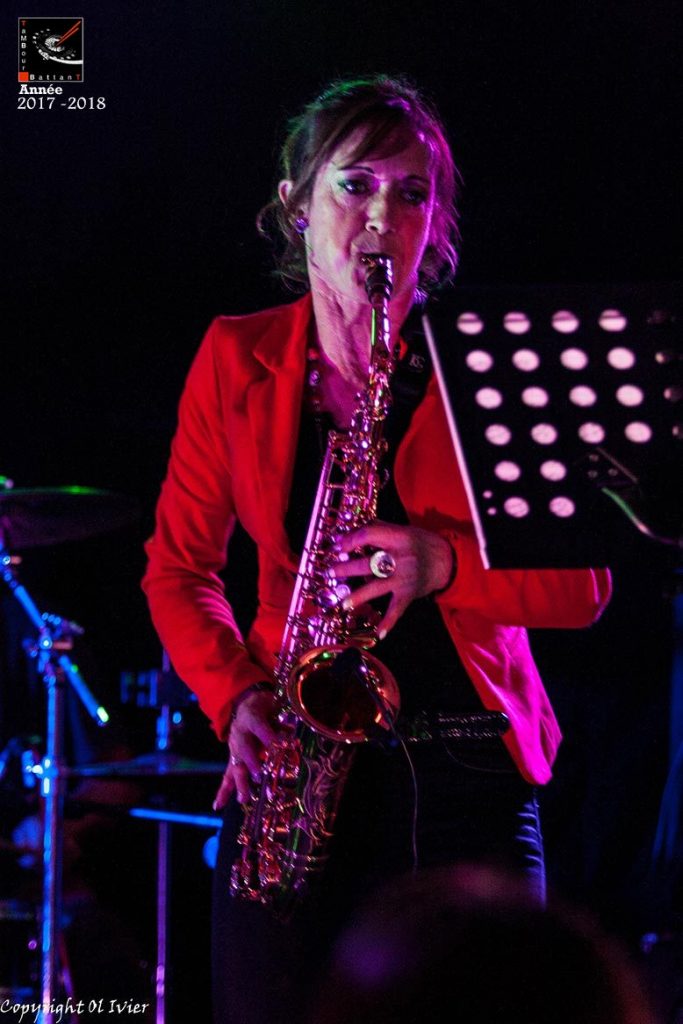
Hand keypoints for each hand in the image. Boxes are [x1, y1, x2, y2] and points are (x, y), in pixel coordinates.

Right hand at [213, 687, 276, 809]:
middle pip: (244, 749)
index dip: (269, 736)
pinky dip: (223, 791)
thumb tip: (290, 735)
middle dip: (251, 764)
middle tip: (258, 776)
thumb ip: (281, 724)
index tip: (281, 745)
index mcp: (250, 717)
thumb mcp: (272, 708)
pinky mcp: (232, 758)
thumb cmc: (262, 707)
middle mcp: (239, 733)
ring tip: (243, 799)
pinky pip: (227, 775)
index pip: (260, 727)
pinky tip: (218, 805)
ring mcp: (234, 747)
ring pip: (236, 765)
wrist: (243, 704)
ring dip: (240, 783)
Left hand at [331, 521, 454, 637]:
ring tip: (343, 602)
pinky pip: (397, 610)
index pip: (369, 535)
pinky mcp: (408, 594)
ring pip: (377, 587)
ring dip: (358, 595)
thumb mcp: (403, 529)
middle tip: (331, 572)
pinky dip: (389, 622)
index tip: (338, 545)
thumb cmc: (421, 543)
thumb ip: (379, 529)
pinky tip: (379, 634)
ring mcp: (404, 578)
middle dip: (346, 568)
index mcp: (398, 538)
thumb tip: (352, 531)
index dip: (351, 540)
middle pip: (368, 563)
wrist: (447, 562)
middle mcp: (400, 558)